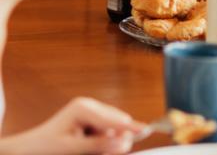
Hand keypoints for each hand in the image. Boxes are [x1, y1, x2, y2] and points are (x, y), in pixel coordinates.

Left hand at [0, 97, 143, 154]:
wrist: (30, 148)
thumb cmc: (45, 147)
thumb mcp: (73, 148)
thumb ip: (99, 145)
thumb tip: (123, 142)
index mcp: (83, 108)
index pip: (112, 118)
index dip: (129, 126)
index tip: (146, 130)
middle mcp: (90, 105)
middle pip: (116, 121)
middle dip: (114, 139)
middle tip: (107, 153)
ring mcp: (91, 111)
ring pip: (113, 127)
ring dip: (108, 142)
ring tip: (90, 152)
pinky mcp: (92, 119)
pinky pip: (107, 130)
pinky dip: (104, 141)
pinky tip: (91, 148)